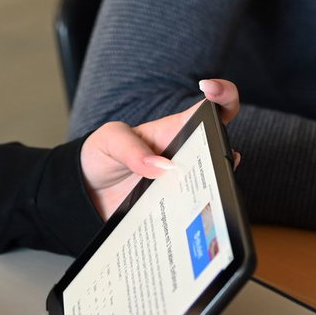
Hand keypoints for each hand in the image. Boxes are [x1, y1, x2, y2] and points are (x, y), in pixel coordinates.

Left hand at [79, 78, 240, 218]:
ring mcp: (184, 184)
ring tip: (200, 193)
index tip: (212, 91)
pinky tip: (191, 222)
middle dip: (225, 153)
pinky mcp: (178, 210)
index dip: (222, 93)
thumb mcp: (109, 141)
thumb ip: (131, 149)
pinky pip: (195, 214)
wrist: (90, 194)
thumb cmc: (103, 157)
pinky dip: (198, 218)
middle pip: (222, 150)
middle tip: (211, 160)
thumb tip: (163, 168)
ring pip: (215, 185)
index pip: (210, 107)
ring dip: (214, 189)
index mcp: (175, 129)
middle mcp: (187, 156)